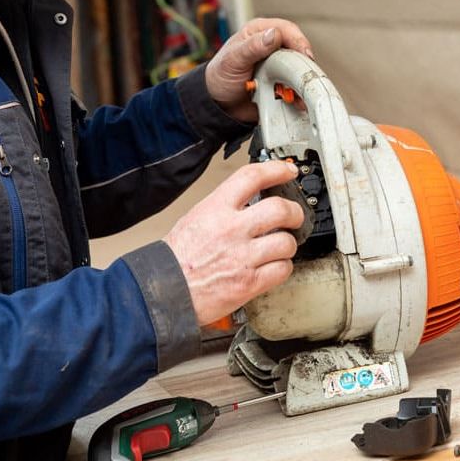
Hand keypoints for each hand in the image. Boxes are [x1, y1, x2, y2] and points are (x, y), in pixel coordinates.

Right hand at [164, 160, 303, 326]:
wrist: (164, 291)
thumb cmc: (176, 258)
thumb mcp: (195, 217)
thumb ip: (223, 207)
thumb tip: (248, 200)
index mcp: (216, 209)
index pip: (253, 177)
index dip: (277, 170)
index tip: (288, 171)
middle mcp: (232, 229)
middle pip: (280, 209)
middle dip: (295, 212)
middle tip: (295, 216)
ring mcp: (242, 257)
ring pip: (286, 243)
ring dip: (288, 245)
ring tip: (280, 247)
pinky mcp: (249, 283)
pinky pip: (282, 270)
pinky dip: (282, 268)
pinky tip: (274, 267)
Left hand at [204, 18, 313, 122]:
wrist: (218, 104)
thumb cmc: (220, 76)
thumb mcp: (233, 59)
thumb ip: (252, 46)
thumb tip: (273, 35)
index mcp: (259, 32)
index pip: (286, 30)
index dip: (298, 41)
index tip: (304, 54)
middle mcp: (271, 47)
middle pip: (297, 49)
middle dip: (302, 64)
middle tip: (304, 75)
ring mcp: (277, 66)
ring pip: (299, 69)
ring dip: (301, 81)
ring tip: (299, 90)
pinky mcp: (280, 83)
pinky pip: (295, 86)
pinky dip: (297, 94)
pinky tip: (296, 100)